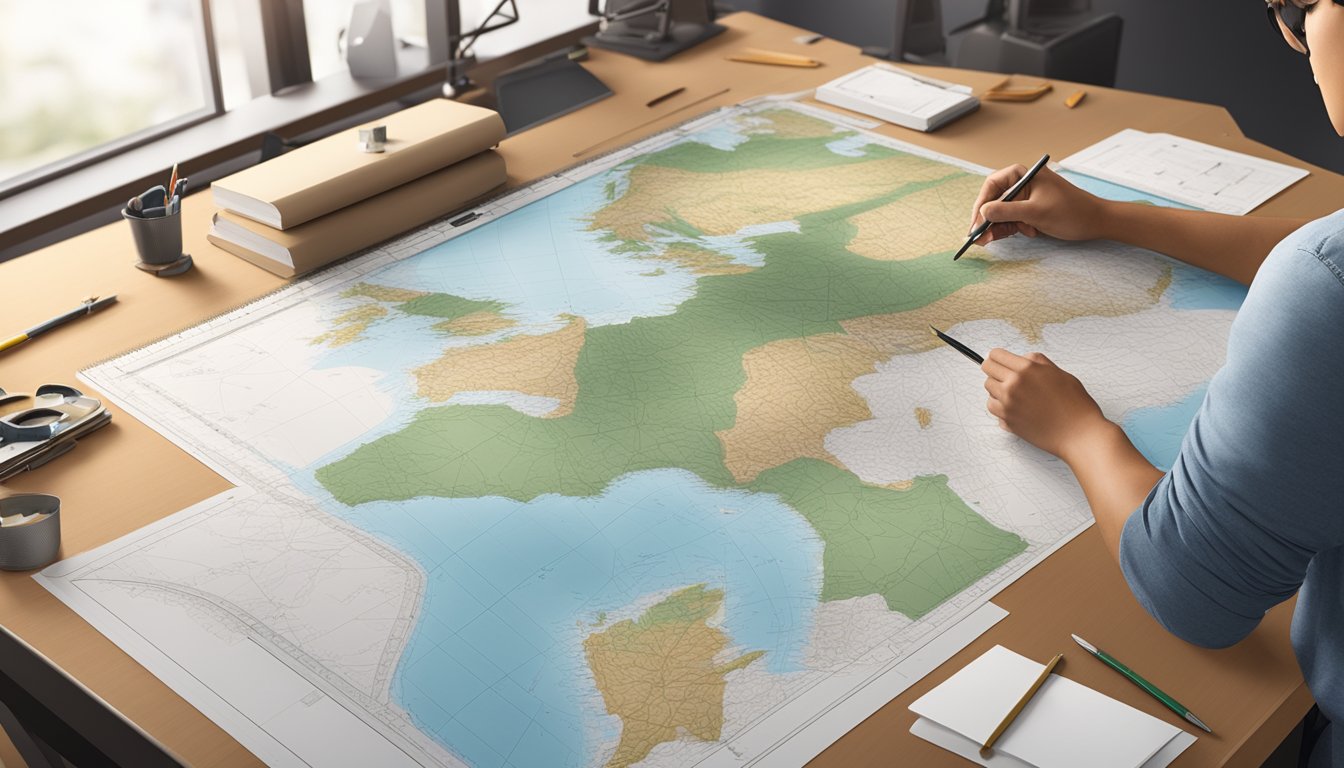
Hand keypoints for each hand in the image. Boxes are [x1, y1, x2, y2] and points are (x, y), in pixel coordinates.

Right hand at [968, 165, 1109, 245]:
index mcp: (1023, 175)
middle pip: (994, 200)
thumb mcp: (1036, 212)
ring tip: (991, 241)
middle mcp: (1022, 184)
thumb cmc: (1071, 212)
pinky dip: (1010, 229)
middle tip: (978, 237)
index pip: (992, 185)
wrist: (1096, 222)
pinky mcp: (1030, 211)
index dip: (981, 204)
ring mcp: (1026, 198)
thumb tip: (982, 212)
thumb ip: (1007, 211)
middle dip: (987, 220)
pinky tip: (1023, 234)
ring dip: (998, 227)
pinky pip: (1011, 219)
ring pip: (1001, 213)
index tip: (976, 222)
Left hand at [981, 348, 1111, 461]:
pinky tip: (1013, 405)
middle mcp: (1013, 385)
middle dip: (995, 369)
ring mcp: (1008, 404)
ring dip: (997, 387)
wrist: (1079, 434)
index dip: (998, 356)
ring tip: (1014, 391)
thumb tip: (1023, 358)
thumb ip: (1038, 362)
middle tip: (1005, 374)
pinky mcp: (1007, 420)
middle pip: (987, 369)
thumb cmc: (1075, 404)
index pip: (996, 355)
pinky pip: (992, 407)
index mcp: (1027, 369)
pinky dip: (999, 404)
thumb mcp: (1059, 373)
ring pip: (988, 388)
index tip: (1000, 360)